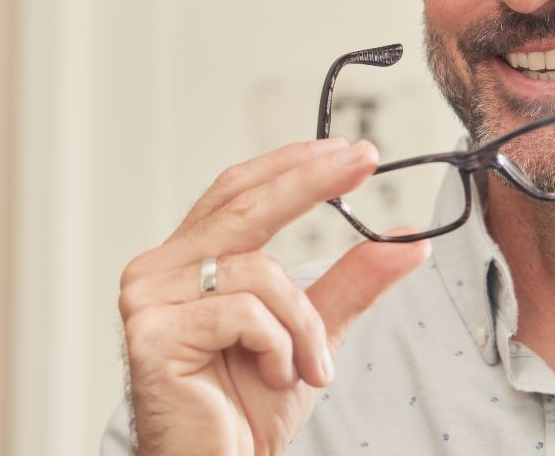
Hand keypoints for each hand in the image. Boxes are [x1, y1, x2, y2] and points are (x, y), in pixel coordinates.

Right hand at [118, 137, 430, 454]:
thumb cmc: (248, 405)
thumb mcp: (313, 332)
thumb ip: (351, 282)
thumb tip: (406, 241)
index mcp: (188, 259)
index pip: (238, 191)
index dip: (291, 165)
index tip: (349, 149)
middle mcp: (159, 269)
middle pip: (244, 205)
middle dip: (310, 180)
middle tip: (363, 159)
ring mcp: (148, 298)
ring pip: (259, 270)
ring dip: (304, 323)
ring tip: (309, 366)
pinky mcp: (151, 333)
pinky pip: (244, 313)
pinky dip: (278, 345)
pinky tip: (272, 375)